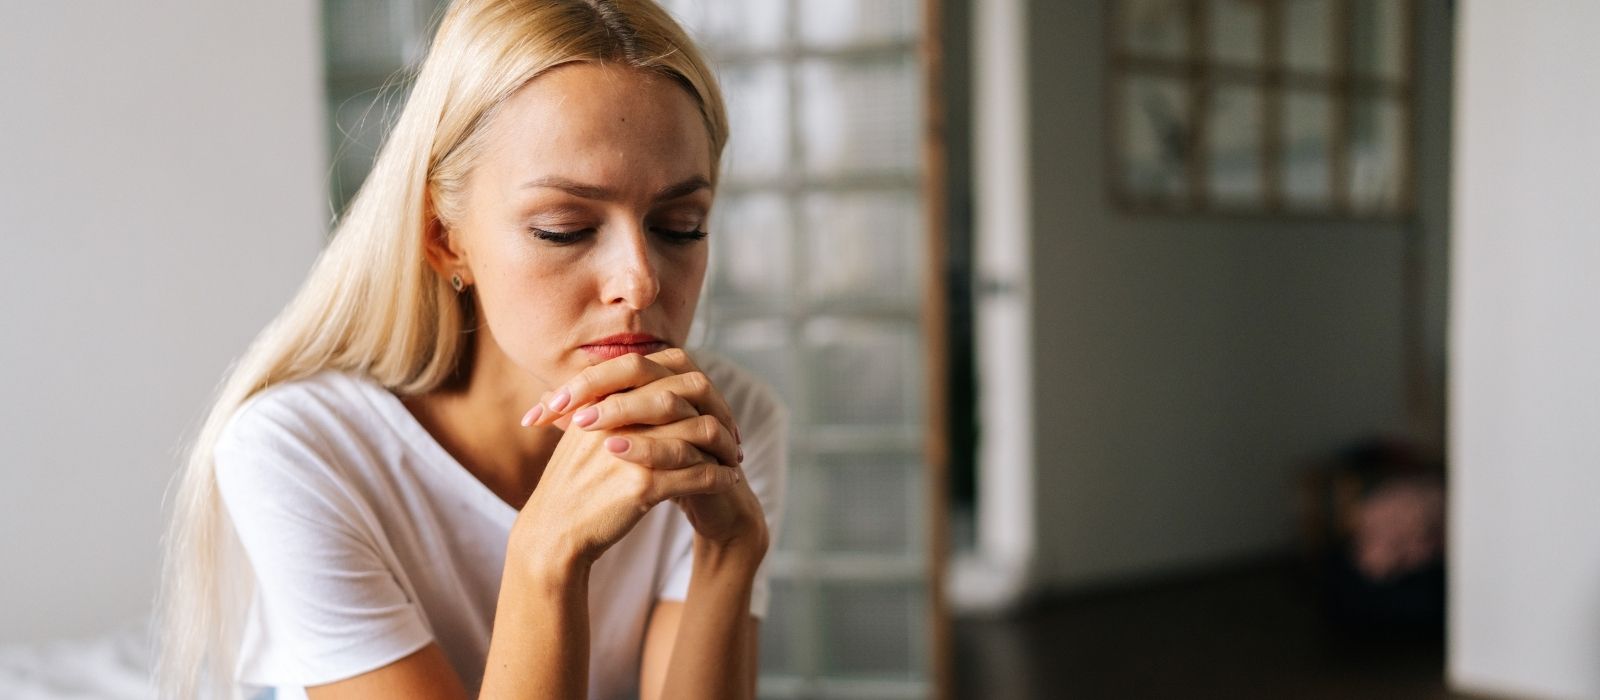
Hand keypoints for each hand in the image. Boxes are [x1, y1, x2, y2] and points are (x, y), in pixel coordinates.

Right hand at [524, 349, 769, 556]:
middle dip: (717, 411)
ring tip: (733, 457)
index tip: (710, 406)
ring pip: (700, 431)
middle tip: (731, 432)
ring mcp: (633, 450)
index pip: (663, 374)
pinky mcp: (643, 485)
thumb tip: (642, 388)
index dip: (695, 388)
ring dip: (723, 445)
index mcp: (605, 399)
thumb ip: (607, 407)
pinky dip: (719, 476)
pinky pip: (698, 473)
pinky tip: (727, 480)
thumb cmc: (571, 484)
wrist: (552, 532)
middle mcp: (620, 418)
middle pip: (687, 396)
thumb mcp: (581, 435)